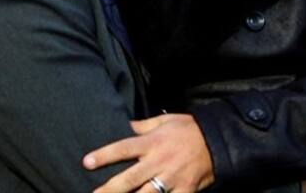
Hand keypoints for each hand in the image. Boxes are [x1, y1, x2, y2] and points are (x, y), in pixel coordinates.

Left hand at [83, 114, 214, 192]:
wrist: (218, 139)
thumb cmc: (190, 128)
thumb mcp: (167, 120)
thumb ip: (145, 125)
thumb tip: (128, 126)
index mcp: (152, 143)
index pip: (123, 148)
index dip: (104, 155)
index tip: (87, 162)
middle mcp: (158, 162)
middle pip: (129, 178)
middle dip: (110, 189)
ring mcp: (171, 178)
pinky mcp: (185, 190)